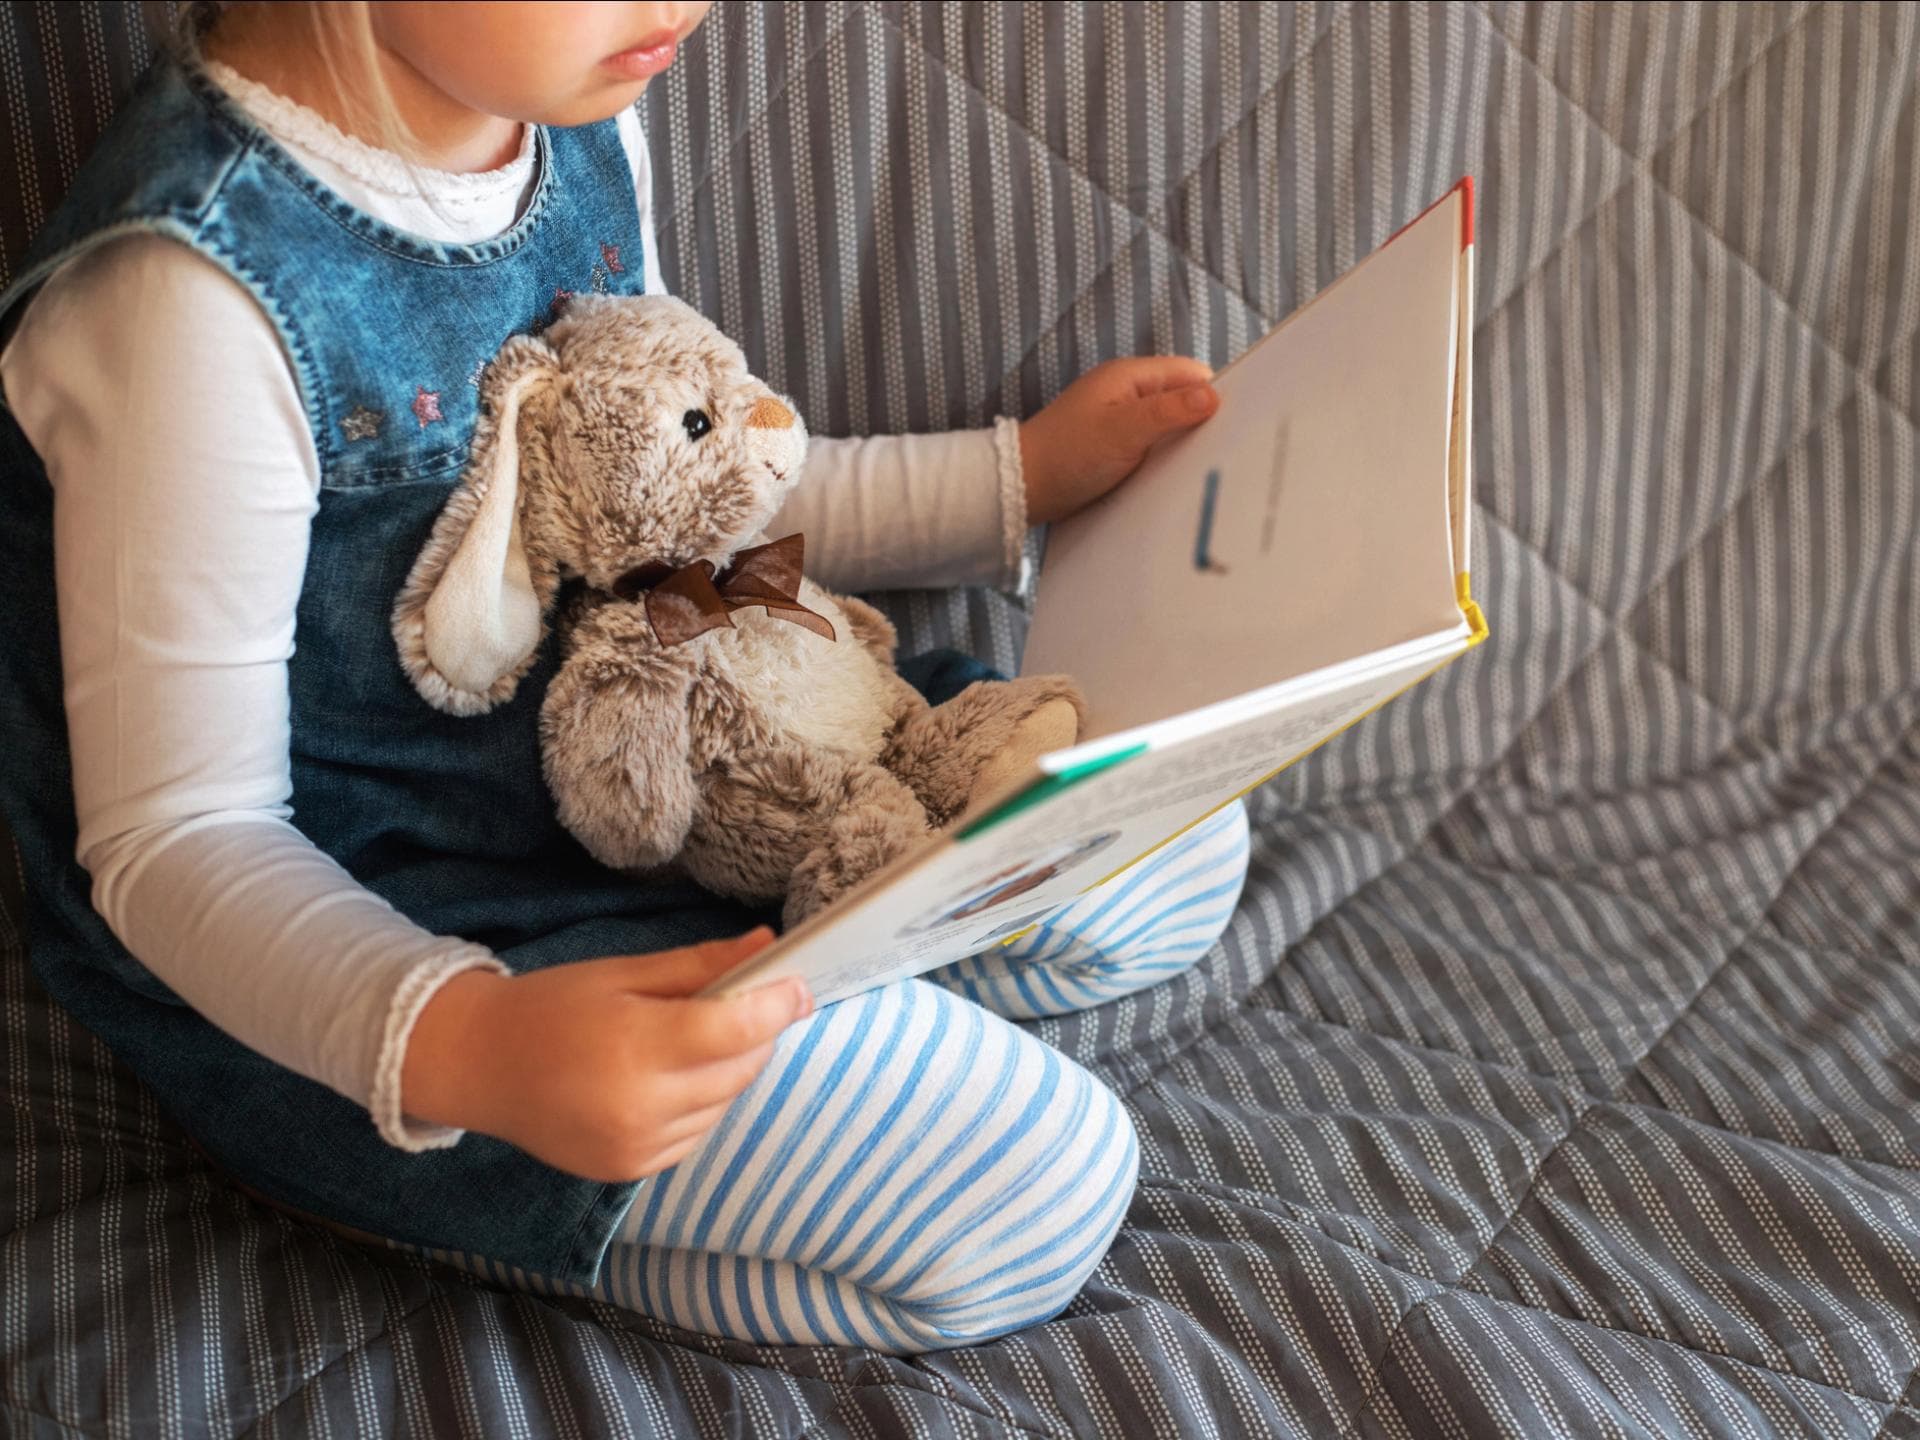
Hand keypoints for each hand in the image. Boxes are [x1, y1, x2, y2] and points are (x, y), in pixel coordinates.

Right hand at [401, 928, 810, 1180]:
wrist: (479, 1066)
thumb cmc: (551, 1007)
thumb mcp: (623, 973)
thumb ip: (700, 966)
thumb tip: (767, 947)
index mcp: (634, 1048)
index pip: (735, 1031)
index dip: (776, 1005)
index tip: (797, 984)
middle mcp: (640, 1107)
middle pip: (739, 1068)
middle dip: (754, 1033)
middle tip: (739, 1002)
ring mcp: (636, 1147)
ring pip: (724, 1103)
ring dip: (728, 1070)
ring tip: (686, 1040)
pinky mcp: (632, 1171)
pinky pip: (697, 1132)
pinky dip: (701, 1102)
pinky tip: (667, 1078)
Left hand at [1018, 356, 1219, 523]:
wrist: (1022, 489)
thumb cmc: (1066, 454)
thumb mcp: (1122, 431)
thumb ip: (1168, 412)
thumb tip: (1213, 396)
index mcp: (1130, 377)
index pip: (1190, 374)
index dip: (1214, 394)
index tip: (1238, 422)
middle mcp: (1128, 395)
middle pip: (1183, 401)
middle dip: (1203, 422)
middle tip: (1226, 451)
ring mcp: (1122, 422)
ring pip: (1170, 428)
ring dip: (1184, 446)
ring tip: (1205, 469)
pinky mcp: (1118, 449)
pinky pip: (1154, 449)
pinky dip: (1166, 461)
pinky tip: (1175, 480)